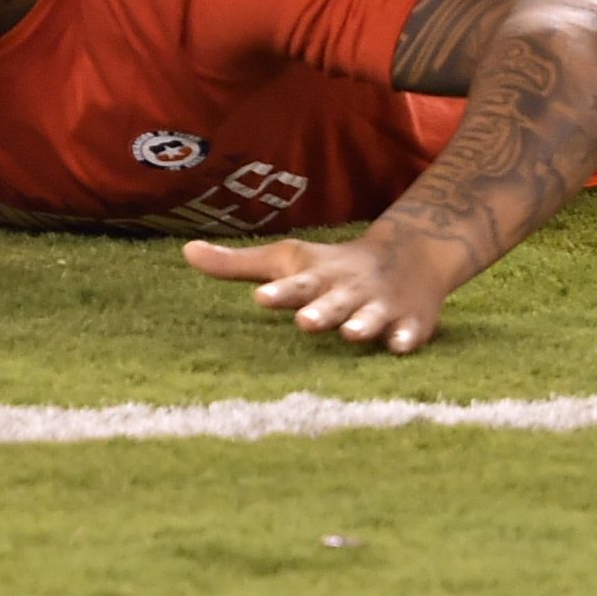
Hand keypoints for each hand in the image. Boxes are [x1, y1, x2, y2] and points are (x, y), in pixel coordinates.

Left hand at [184, 233, 462, 354]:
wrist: (409, 254)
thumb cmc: (331, 267)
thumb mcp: (287, 261)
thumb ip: (237, 264)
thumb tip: (186, 251)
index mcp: (317, 279)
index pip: (294, 286)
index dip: (279, 292)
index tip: (260, 298)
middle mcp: (347, 293)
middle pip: (332, 303)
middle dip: (320, 312)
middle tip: (305, 322)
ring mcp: (380, 307)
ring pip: (370, 317)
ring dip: (362, 325)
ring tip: (351, 334)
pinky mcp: (410, 322)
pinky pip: (411, 333)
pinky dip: (407, 338)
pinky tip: (401, 344)